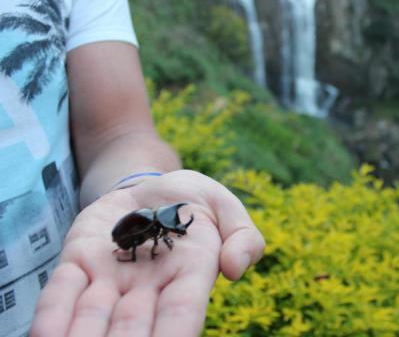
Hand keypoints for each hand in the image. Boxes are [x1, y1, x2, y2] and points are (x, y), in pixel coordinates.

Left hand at [30, 170, 264, 336]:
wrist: (151, 186)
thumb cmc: (195, 202)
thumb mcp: (226, 208)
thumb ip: (243, 236)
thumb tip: (235, 269)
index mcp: (190, 277)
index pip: (181, 314)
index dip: (173, 335)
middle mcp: (148, 289)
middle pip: (132, 329)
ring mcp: (111, 278)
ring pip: (93, 318)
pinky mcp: (80, 261)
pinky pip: (63, 291)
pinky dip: (53, 313)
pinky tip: (44, 335)